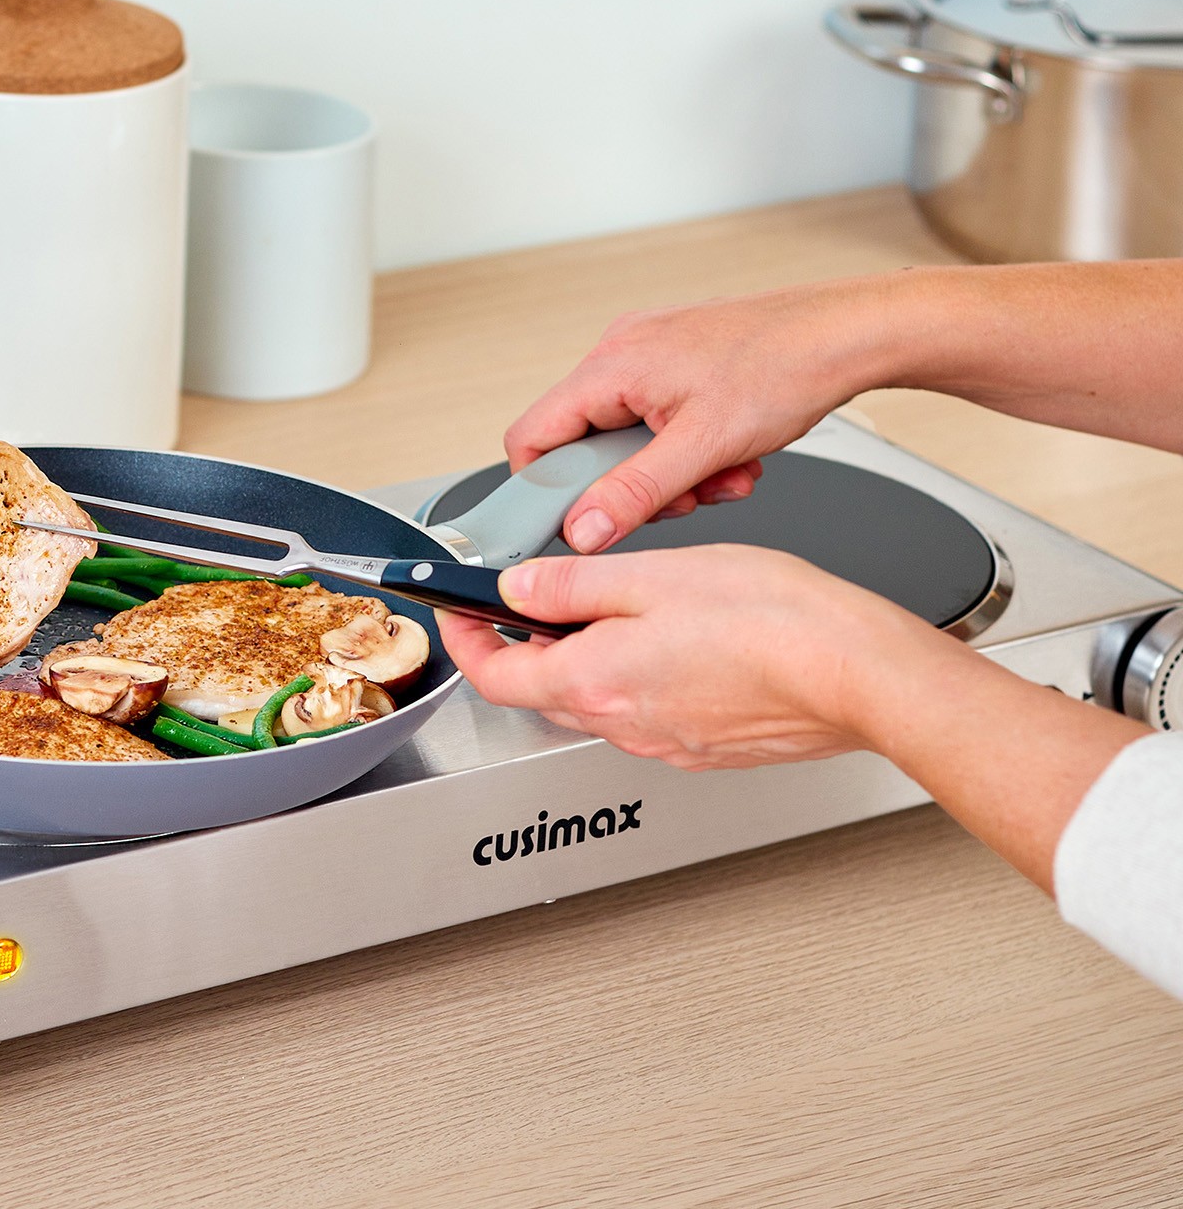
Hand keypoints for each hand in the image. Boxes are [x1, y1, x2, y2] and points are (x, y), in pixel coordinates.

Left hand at [436, 545, 948, 769]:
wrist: (861, 675)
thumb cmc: (776, 621)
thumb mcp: (653, 574)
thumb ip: (573, 584)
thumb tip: (518, 589)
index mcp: (595, 682)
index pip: (495, 675)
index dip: (467, 639)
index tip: (460, 611)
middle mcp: (624, 726)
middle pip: (542, 691)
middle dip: (524, 647)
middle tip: (530, 601)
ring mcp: (667, 743)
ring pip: (598, 702)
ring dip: (586, 660)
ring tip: (615, 608)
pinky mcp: (707, 747)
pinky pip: (649, 713)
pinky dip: (639, 678)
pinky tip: (676, 641)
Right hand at [507, 277, 898, 552]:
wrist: (847, 335)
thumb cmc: (787, 366)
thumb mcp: (704, 448)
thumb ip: (634, 494)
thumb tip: (584, 530)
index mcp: (611, 364)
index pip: (532, 436)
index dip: (547, 489)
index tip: (580, 522)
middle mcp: (621, 351)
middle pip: (585, 444)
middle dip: (633, 484)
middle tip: (680, 496)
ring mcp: (650, 354)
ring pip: (627, 439)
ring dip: (670, 472)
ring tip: (719, 473)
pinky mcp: (677, 363)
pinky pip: (657, 422)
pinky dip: (688, 450)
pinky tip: (729, 455)